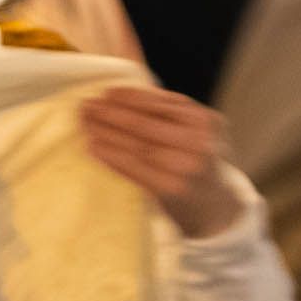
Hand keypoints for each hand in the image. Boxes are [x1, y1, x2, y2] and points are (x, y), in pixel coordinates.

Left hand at [78, 85, 251, 236]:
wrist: (216, 207)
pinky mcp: (171, 189)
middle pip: (145, 122)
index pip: (161, 103)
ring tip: (84, 123)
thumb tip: (120, 94)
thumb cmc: (198, 163)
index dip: (129, 96)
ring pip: (136, 144)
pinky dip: (110, 156)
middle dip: (110, 113)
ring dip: (105, 132)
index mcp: (206, 119)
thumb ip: (170, 114)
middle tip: (84, 106)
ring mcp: (186, 165)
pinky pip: (134, 168)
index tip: (105, 92)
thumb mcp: (197, 132)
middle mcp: (199, 140)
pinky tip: (93, 146)